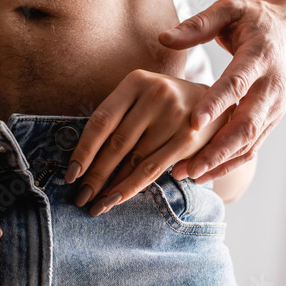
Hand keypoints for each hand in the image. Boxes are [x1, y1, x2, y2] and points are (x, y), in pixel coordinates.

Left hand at [65, 70, 230, 215]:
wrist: (214, 101)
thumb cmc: (163, 103)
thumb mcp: (140, 95)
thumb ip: (116, 117)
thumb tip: (82, 160)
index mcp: (136, 81)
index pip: (101, 121)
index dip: (83, 150)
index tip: (70, 174)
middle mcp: (156, 95)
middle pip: (117, 143)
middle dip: (95, 174)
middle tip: (80, 197)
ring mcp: (175, 116)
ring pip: (135, 160)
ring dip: (112, 187)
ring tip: (96, 205)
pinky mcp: (189, 138)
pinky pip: (153, 168)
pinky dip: (132, 187)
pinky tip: (116, 199)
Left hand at [158, 0, 285, 181]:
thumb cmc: (254, 22)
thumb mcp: (229, 11)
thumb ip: (197, 25)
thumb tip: (163, 38)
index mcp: (260, 57)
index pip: (237, 83)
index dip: (216, 103)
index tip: (193, 123)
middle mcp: (272, 86)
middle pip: (247, 124)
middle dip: (217, 149)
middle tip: (187, 166)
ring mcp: (275, 108)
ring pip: (250, 142)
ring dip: (220, 162)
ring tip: (189, 175)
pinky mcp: (272, 121)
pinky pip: (252, 148)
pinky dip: (230, 164)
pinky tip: (204, 175)